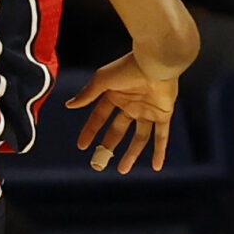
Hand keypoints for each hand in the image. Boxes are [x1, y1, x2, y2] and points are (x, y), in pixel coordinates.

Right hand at [66, 49, 178, 173]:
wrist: (155, 63)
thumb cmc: (127, 67)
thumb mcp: (103, 80)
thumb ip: (88, 94)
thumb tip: (70, 105)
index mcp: (115, 95)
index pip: (100, 117)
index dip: (90, 131)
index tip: (82, 146)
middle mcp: (130, 104)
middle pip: (118, 130)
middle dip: (108, 146)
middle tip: (99, 163)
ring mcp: (147, 110)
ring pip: (139, 138)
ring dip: (131, 154)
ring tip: (122, 170)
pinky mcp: (163, 114)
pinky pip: (161, 136)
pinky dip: (160, 151)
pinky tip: (156, 166)